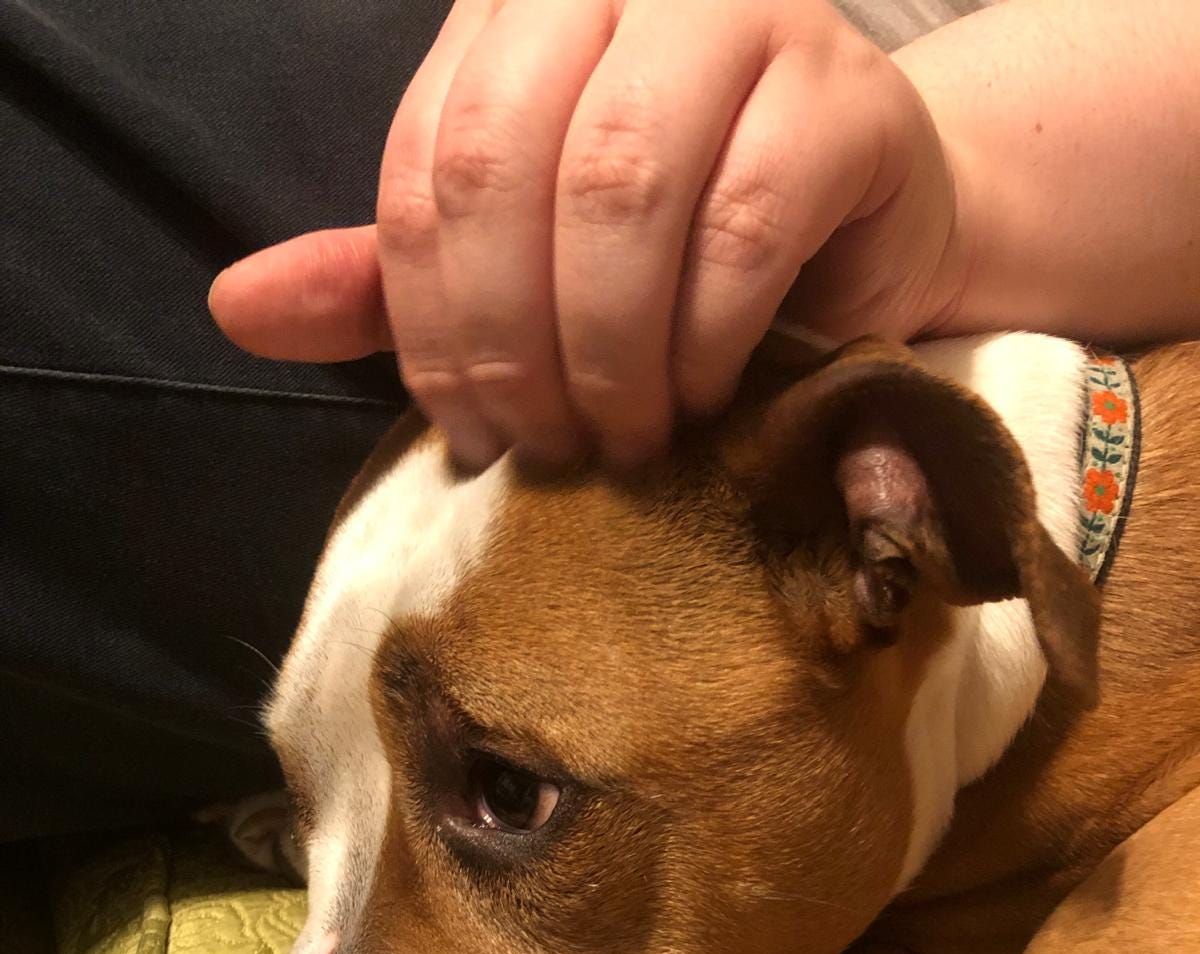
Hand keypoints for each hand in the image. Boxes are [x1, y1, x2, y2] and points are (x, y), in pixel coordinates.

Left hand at [209, 0, 965, 469]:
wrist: (863, 234)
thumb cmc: (680, 254)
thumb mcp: (519, 267)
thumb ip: (389, 279)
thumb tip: (235, 311)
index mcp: (517, 15)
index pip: (427, 164)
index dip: (431, 320)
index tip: (469, 433)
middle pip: (506, 165)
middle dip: (512, 344)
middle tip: (548, 451)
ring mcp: (741, 16)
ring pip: (619, 187)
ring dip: (604, 351)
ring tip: (620, 437)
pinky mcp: (846, 93)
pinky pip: (741, 228)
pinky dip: (703, 341)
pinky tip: (699, 394)